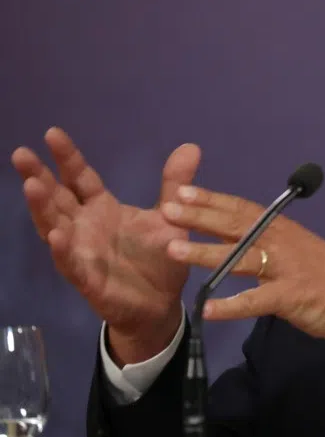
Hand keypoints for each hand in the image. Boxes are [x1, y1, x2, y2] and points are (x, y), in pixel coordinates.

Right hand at [11, 128, 200, 363]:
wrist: (163, 303)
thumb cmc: (160, 257)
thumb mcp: (170, 217)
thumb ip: (175, 184)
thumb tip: (191, 146)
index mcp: (102, 208)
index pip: (80, 178)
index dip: (68, 157)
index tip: (53, 133)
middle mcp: (85, 226)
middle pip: (57, 197)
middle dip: (39, 175)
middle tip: (21, 153)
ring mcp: (82, 252)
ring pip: (55, 226)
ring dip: (43, 207)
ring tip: (32, 185)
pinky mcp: (88, 278)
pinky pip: (71, 263)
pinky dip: (63, 249)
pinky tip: (55, 234)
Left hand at [161, 185, 324, 339]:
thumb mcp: (298, 248)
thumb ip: (269, 241)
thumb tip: (239, 235)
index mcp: (281, 229)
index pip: (241, 209)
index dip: (211, 199)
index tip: (181, 190)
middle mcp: (280, 242)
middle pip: (235, 225)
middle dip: (198, 217)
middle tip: (166, 208)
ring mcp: (284, 268)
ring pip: (240, 258)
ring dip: (206, 253)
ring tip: (173, 251)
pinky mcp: (290, 296)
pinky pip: (256, 301)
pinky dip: (231, 305)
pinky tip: (207, 309)